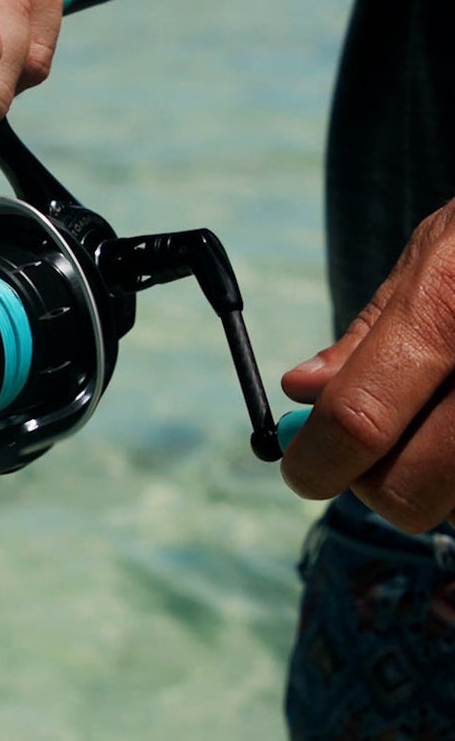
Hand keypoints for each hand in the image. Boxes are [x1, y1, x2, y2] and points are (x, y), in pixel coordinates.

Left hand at [281, 198, 454, 532]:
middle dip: (376, 486)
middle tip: (373, 455)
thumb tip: (301, 391)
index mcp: (446, 307)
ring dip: (436, 485)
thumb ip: (371, 332)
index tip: (303, 472)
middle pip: (412, 489)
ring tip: (443, 421)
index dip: (317, 460)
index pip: (361, 418)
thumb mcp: (437, 250)